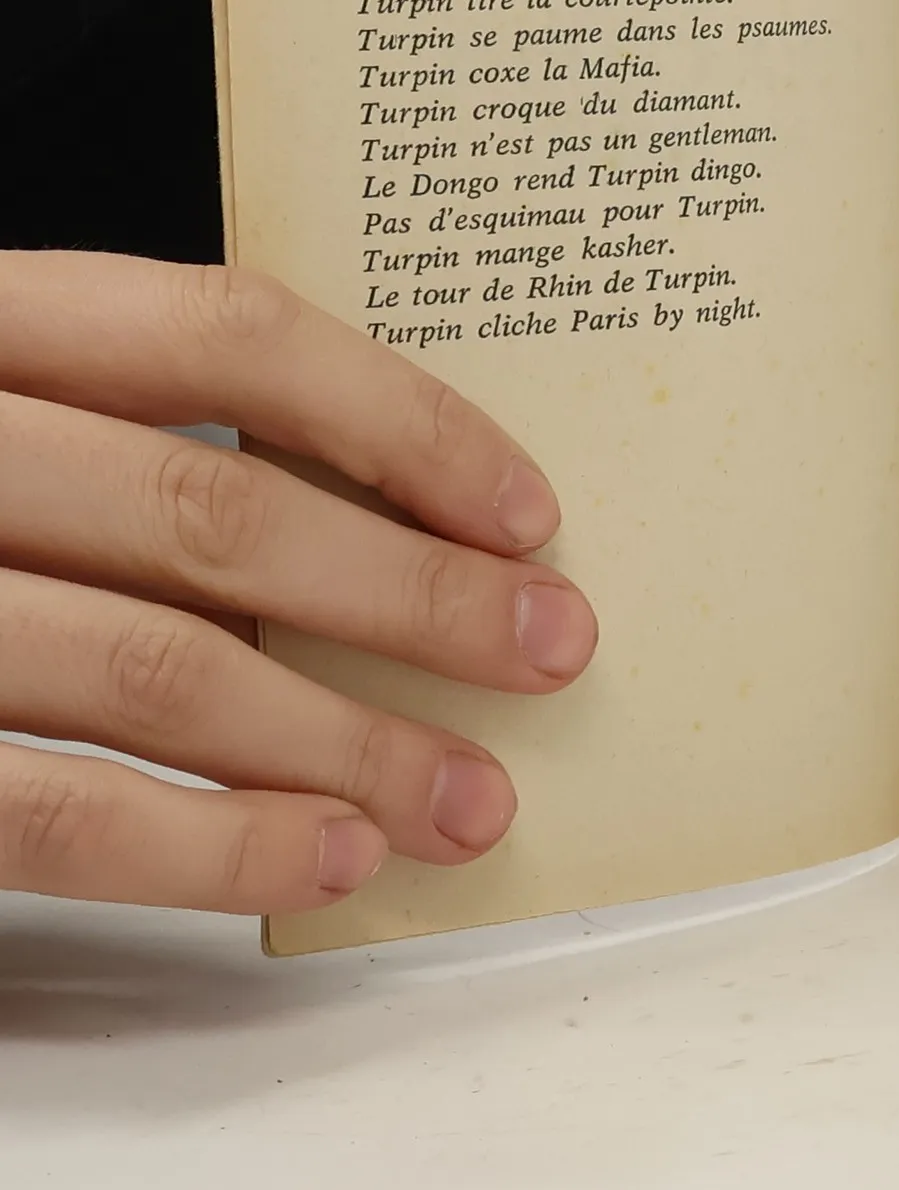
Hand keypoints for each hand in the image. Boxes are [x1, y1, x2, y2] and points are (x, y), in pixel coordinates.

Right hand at [0, 253, 595, 914]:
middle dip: (411, 595)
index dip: (399, 418)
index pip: (228, 333)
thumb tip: (398, 519)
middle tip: (553, 649)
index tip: (525, 508)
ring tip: (473, 797)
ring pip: (155, 669)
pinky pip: (54, 808)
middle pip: (215, 512)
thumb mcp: (16, 404)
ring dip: (345, 743)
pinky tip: (328, 857)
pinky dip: (210, 844)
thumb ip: (148, 438)